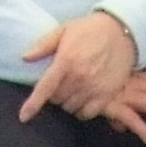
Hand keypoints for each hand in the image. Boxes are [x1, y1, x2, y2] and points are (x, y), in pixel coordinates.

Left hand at [17, 7, 137, 120]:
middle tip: (62, 82)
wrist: (121, 32)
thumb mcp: (64, 29)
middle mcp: (79, 78)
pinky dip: (81, 110)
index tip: (24, 117)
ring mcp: (93, 88)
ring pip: (70, 108)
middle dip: (55, 94)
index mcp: (66, 61)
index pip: (45, 88)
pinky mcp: (107, 95)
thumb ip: (43, 45)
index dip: (32, 104)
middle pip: (57, 100)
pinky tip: (83, 98)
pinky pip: (87, 114)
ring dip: (68, 102)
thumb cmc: (90, 29)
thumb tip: (25, 57)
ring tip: (74, 88)